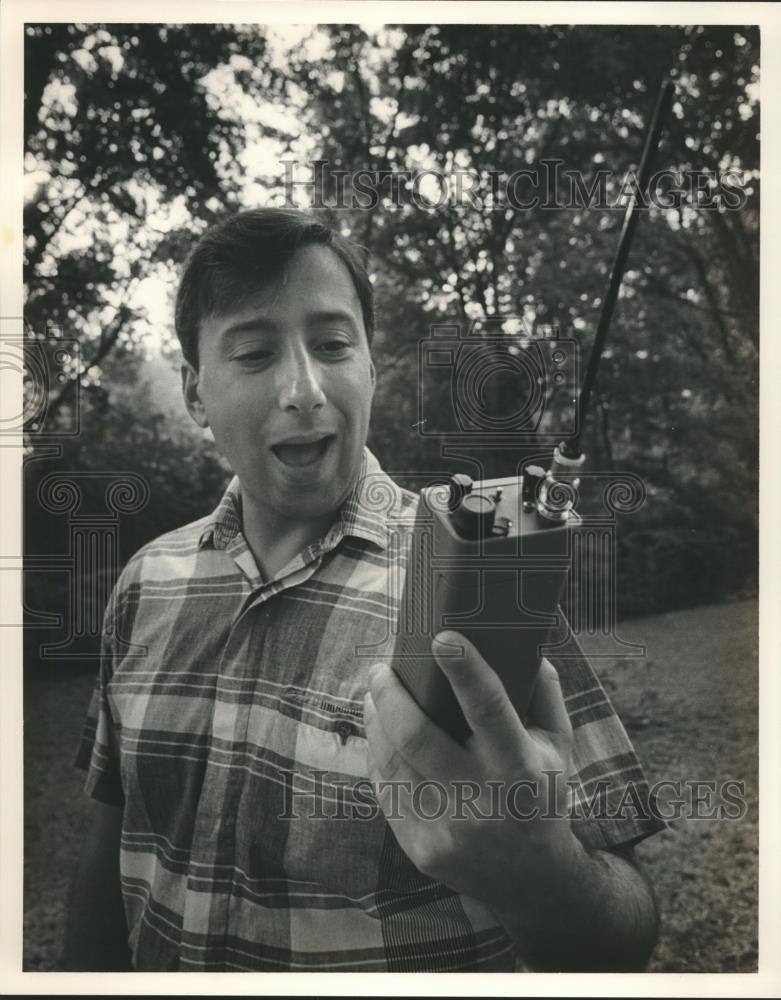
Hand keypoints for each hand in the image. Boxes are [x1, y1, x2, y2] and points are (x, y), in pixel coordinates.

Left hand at [363, 630, 577, 911]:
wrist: (531, 882)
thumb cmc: (543, 795)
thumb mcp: (559, 747)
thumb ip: (545, 693)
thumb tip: (523, 642)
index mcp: (521, 768)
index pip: (490, 711)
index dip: (466, 672)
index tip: (442, 636)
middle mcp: (481, 800)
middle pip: (418, 736)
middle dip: (391, 694)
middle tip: (382, 667)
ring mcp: (446, 829)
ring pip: (393, 760)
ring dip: (376, 719)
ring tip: (375, 692)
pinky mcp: (420, 848)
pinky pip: (386, 789)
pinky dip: (378, 752)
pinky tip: (379, 731)